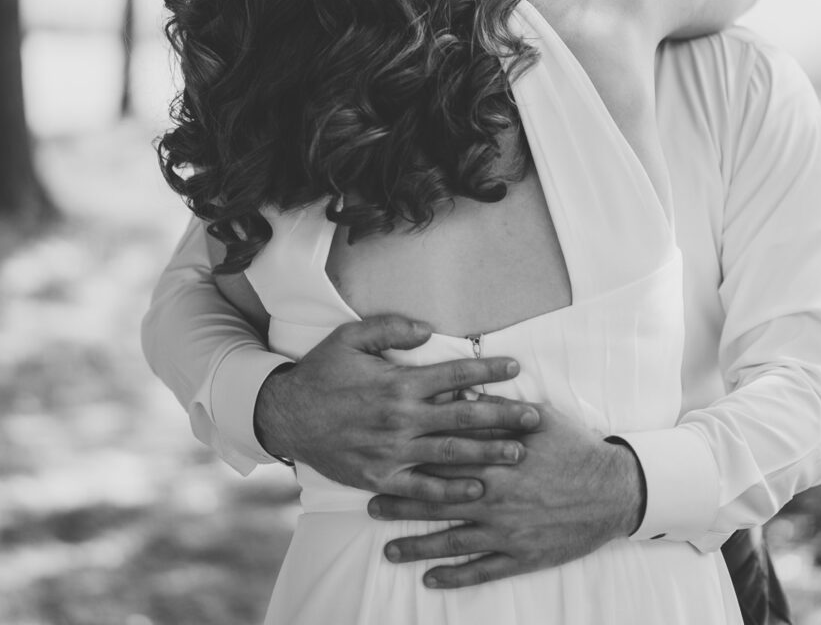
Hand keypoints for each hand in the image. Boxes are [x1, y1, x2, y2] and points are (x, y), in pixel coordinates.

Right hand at [254, 315, 540, 501]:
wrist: (285, 415)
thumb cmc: (321, 372)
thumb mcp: (350, 337)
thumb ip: (391, 328)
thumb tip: (429, 331)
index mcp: (398, 382)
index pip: (454, 375)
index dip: (487, 371)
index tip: (515, 368)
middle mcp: (401, 418)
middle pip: (464, 418)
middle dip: (504, 416)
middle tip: (535, 418)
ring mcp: (392, 451)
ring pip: (451, 454)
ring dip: (489, 454)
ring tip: (520, 453)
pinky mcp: (381, 477)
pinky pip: (422, 488)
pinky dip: (451, 491)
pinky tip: (477, 489)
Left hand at [366, 402, 645, 588]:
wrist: (614, 490)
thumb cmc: (576, 448)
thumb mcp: (539, 418)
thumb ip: (496, 411)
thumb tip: (461, 393)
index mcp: (496, 460)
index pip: (443, 460)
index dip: (410, 462)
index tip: (383, 461)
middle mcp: (494, 498)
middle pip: (437, 501)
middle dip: (401, 504)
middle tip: (371, 506)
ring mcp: (506, 531)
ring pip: (452, 541)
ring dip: (417, 547)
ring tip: (389, 551)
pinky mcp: (522, 556)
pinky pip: (482, 570)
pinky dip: (454, 576)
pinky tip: (431, 580)